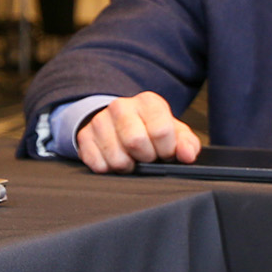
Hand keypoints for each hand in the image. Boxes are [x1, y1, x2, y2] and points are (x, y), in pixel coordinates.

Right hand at [75, 92, 201, 172]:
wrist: (118, 123)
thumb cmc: (150, 130)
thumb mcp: (174, 133)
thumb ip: (187, 144)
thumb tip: (187, 155)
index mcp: (148, 102)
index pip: (161, 130)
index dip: (166, 149)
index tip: (165, 152)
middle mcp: (121, 106)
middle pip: (136, 142)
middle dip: (146, 158)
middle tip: (147, 157)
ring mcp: (100, 121)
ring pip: (117, 158)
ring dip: (127, 166)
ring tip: (131, 159)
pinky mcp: (84, 136)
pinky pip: (98, 165)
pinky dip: (109, 169)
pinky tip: (114, 159)